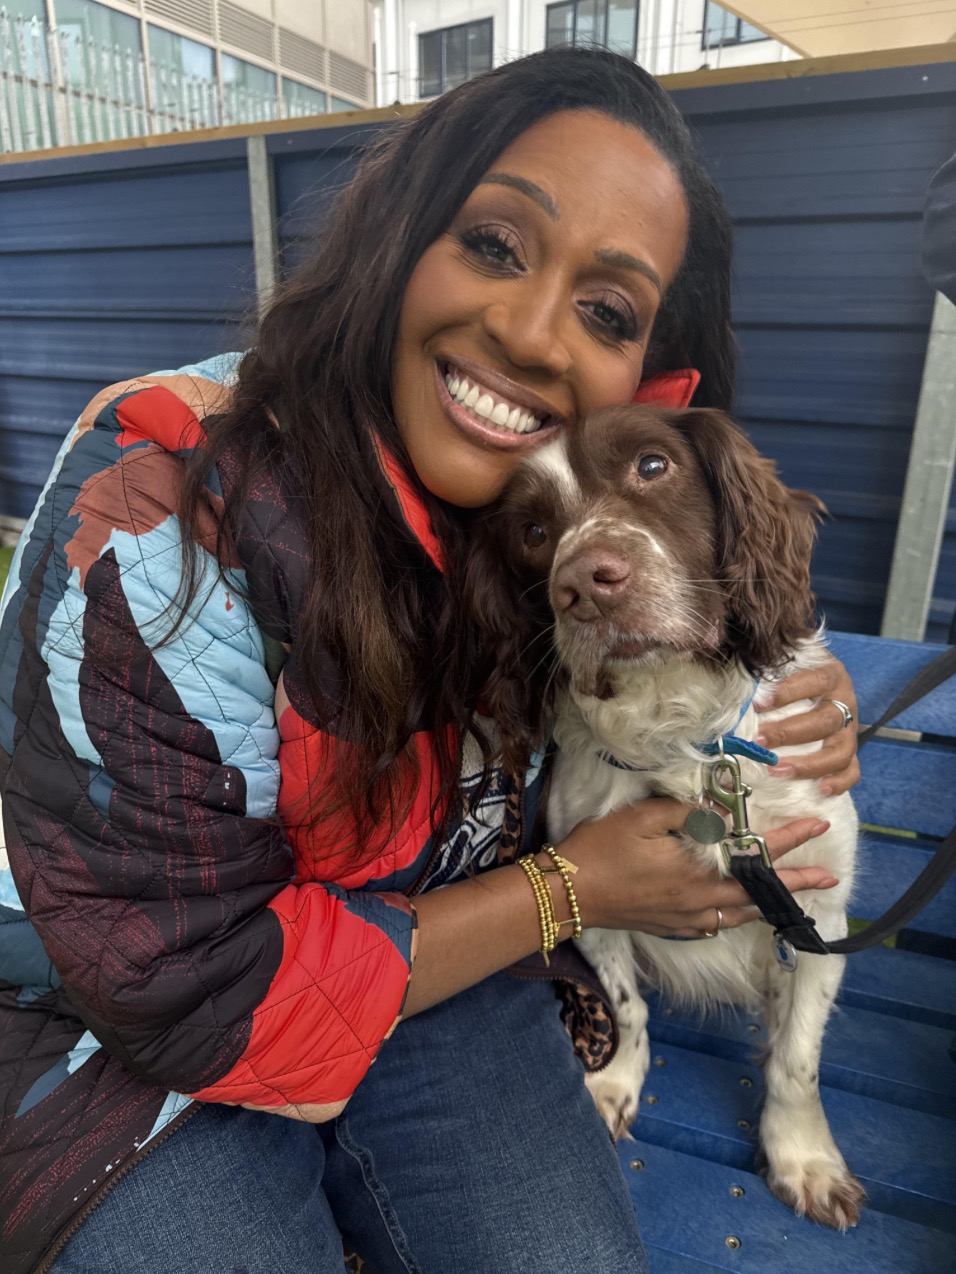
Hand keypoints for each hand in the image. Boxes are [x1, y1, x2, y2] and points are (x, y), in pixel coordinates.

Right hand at [562, 797, 837, 937]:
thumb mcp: (642, 816)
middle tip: (828, 878)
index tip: (818, 827)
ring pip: (740, 913)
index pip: (756, 854)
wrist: (568, 894)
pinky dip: (734, 915)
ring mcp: (687, 919)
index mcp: (698, 872)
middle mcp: (701, 901)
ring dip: (769, 903)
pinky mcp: (672, 928)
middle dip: (796, 883)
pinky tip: (734, 909)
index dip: (790, 840)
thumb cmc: (602, 850)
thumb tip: (718, 813)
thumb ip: (685, 812)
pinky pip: (715, 923)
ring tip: (790, 898)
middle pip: (759, 892)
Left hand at [755, 655, 859, 795]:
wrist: (821, 680)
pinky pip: (852, 771)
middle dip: (789, 733)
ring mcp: (850, 731)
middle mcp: (845, 703)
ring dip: (808, 764)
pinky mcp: (851, 752)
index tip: (758, 704)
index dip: (787, 693)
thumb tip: (744, 669)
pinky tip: (820, 789)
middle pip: (825, 721)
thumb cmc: (796, 671)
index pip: (815, 681)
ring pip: (839, 751)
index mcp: (832, 675)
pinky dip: (839, 782)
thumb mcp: (788, 659)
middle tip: (759, 741)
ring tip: (777, 770)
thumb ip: (771, 663)